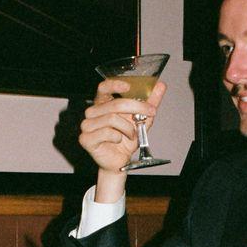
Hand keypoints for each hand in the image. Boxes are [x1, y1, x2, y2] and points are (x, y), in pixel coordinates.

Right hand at [79, 78, 166, 201]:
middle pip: (115, 104)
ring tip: (132, 134)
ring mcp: (87, 125)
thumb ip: (150, 102)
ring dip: (128, 128)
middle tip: (150, 112)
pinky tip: (118, 141)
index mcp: (102, 104)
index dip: (114, 84)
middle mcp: (92, 113)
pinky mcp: (86, 139)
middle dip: (137, 108)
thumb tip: (161, 85)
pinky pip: (106, 133)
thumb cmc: (127, 140)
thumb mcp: (142, 119)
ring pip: (112, 119)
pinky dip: (118, 137)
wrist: (121, 161)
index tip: (128, 87)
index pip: (104, 87)